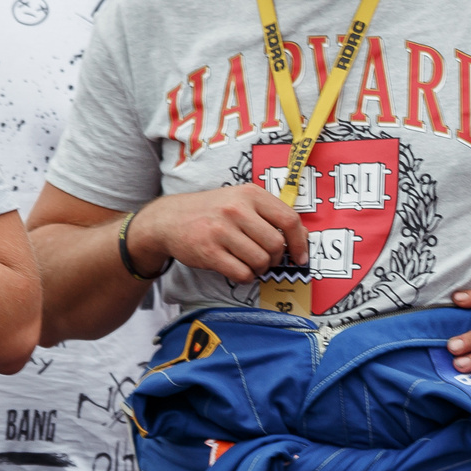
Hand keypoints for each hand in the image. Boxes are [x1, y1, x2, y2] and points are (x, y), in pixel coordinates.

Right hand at [130, 185, 307, 284]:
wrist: (169, 218)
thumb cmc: (212, 211)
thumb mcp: (240, 200)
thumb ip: (270, 214)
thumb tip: (301, 237)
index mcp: (250, 194)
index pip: (289, 220)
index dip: (299, 242)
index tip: (299, 256)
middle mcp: (236, 209)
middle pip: (276, 244)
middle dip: (276, 258)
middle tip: (266, 259)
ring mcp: (221, 230)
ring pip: (260, 261)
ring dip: (260, 269)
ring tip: (249, 263)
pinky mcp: (209, 251)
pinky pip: (241, 273)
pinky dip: (245, 276)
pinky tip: (237, 268)